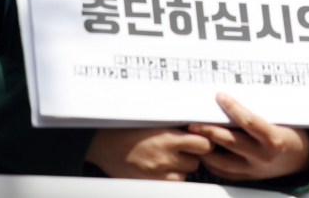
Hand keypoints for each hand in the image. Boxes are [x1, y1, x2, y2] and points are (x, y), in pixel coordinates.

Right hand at [85, 127, 211, 179]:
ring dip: (181, 169)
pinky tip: (162, 170)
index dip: (204, 143)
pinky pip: (171, 185)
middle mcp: (164, 158)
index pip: (203, 144)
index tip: (200, 141)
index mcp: (168, 138)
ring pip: (185, 175)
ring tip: (169, 159)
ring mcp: (156, 174)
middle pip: (196, 162)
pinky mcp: (149, 185)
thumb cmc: (130, 130)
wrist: (104, 143)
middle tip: (182, 150)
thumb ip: (178, 129)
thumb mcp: (157, 123)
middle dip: (192, 156)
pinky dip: (170, 179)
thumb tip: (200, 128)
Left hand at [187, 93, 308, 180]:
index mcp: (274, 139)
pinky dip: (212, 164)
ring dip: (206, 150)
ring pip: (223, 162)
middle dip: (210, 131)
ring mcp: (255, 169)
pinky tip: (206, 154)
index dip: (233, 108)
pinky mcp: (250, 177)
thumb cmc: (294, 134)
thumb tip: (242, 96)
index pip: (249, 121)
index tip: (220, 97)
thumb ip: (263, 112)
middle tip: (194, 123)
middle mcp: (263, 156)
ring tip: (195, 139)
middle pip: (230, 142)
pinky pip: (226, 173)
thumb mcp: (285, 120)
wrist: (304, 159)